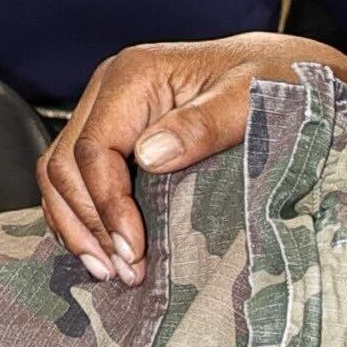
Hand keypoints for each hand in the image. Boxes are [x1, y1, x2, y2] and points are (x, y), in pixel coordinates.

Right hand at [36, 33, 346, 277]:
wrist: (286, 74)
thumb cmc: (273, 82)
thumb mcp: (250, 101)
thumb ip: (203, 125)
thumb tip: (151, 155)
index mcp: (135, 76)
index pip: (94, 150)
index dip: (107, 207)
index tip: (134, 251)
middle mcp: (111, 91)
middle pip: (65, 166)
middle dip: (89, 226)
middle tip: (126, 272)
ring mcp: (108, 114)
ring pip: (59, 176)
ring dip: (78, 229)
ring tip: (111, 271)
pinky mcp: (114, 138)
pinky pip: (75, 182)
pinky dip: (82, 220)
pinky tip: (106, 252)